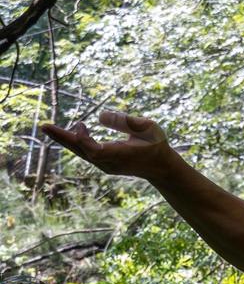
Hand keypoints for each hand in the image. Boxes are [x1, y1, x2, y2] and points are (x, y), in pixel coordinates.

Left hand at [40, 110, 172, 179]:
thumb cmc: (156, 144)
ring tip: (49, 128)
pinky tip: (69, 132)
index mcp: (120, 156)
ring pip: (81, 152)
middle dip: (62, 138)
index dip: (84, 140)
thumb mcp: (147, 128)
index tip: (80, 124)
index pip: (94, 151)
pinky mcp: (104, 164)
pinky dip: (76, 142)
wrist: (160, 167)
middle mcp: (109, 164)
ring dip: (65, 140)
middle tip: (44, 126)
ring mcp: (106, 166)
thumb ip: (125, 121)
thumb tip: (100, 116)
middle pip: (81, 152)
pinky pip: (85, 153)